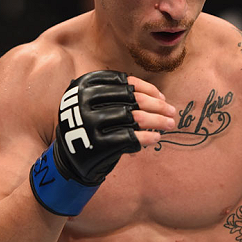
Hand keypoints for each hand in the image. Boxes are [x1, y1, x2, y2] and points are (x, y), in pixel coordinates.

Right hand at [31, 71, 175, 215]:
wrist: (69, 158)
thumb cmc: (92, 126)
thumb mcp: (97, 104)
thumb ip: (122, 95)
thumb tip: (160, 98)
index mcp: (85, 85)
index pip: (125, 82)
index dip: (147, 89)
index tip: (162, 97)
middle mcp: (84, 101)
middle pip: (133, 99)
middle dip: (157, 106)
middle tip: (172, 112)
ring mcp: (89, 123)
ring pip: (134, 118)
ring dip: (157, 121)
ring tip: (169, 124)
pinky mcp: (96, 144)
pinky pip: (129, 138)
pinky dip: (146, 138)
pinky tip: (156, 138)